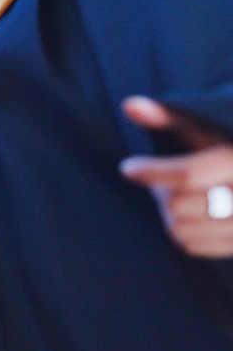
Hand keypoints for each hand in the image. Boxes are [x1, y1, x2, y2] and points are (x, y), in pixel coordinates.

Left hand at [120, 96, 232, 257]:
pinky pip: (190, 245)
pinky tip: (188, 214)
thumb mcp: (204, 131)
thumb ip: (169, 118)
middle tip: (161, 180)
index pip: (190, 174)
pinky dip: (180, 230)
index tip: (127, 167)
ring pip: (179, 229)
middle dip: (160, 191)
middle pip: (177, 204)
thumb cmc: (224, 150)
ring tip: (176, 195)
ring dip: (167, 212)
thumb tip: (128, 104)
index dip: (153, 171)